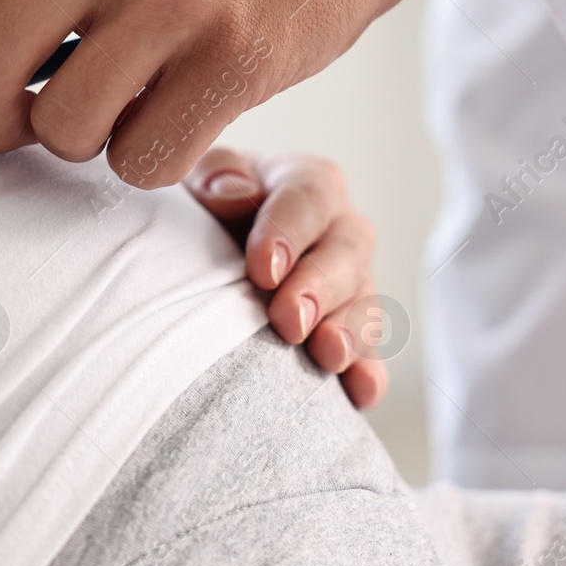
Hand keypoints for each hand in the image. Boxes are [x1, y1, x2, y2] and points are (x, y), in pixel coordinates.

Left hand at [184, 147, 386, 408]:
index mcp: (304, 184)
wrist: (203, 257)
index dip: (288, 230)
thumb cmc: (201, 211)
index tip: (262, 267)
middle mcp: (338, 231)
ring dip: (349, 330)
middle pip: (347, 251)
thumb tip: (230, 191)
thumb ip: (211, 173)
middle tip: (289, 319)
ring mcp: (350, 286)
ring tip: (327, 355)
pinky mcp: (350, 336)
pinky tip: (358, 392)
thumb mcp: (195, 180)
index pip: (308, 196)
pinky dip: (367, 374)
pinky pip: (370, 356)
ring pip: (366, 303)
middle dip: (319, 287)